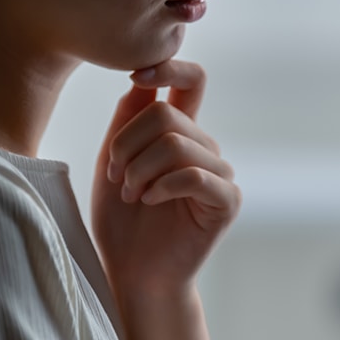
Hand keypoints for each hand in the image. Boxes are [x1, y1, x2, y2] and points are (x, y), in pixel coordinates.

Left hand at [92, 60, 240, 295]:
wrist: (135, 273)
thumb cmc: (122, 223)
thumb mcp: (112, 164)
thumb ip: (126, 122)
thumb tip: (141, 81)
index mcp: (181, 133)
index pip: (191, 80)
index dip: (169, 66)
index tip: (136, 75)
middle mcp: (205, 148)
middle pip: (166, 114)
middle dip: (128, 144)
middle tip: (117, 176)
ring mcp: (219, 173)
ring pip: (176, 144)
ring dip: (140, 169)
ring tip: (131, 194)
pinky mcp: (227, 200)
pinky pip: (194, 175)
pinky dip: (162, 186)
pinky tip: (150, 201)